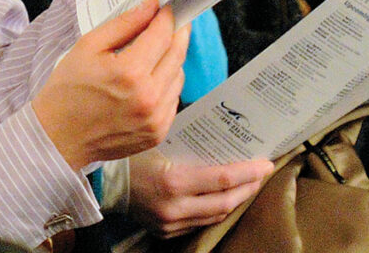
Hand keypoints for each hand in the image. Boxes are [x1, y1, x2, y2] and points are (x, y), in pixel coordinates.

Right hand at [34, 0, 190, 167]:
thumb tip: (151, 6)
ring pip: (179, 76)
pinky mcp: (158, 132)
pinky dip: (167, 84)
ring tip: (155, 53)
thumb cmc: (67, 92)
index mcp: (130, 73)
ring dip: (172, 60)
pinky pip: (174, 99)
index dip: (166, 17)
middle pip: (177, 54)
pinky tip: (150, 80)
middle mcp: (149, 97)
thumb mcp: (88, 46)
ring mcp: (156, 118)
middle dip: (177, 33)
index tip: (166, 8)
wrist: (58, 138)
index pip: (162, 35)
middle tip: (172, 22)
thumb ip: (124, 24)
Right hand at [124, 152, 274, 235]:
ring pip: (214, 216)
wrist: (103, 182)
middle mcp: (174, 207)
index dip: (249, 172)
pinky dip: (215, 211)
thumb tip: (225, 137)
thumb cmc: (132, 155)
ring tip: (248, 185)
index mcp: (173, 181)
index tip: (266, 163)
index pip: (223, 180)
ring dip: (235, 201)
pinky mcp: (166, 232)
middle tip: (261, 174)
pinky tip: (224, 198)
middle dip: (248, 188)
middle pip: (225, 202)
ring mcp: (170, 224)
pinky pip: (199, 223)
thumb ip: (192, 147)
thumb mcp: (162, 143)